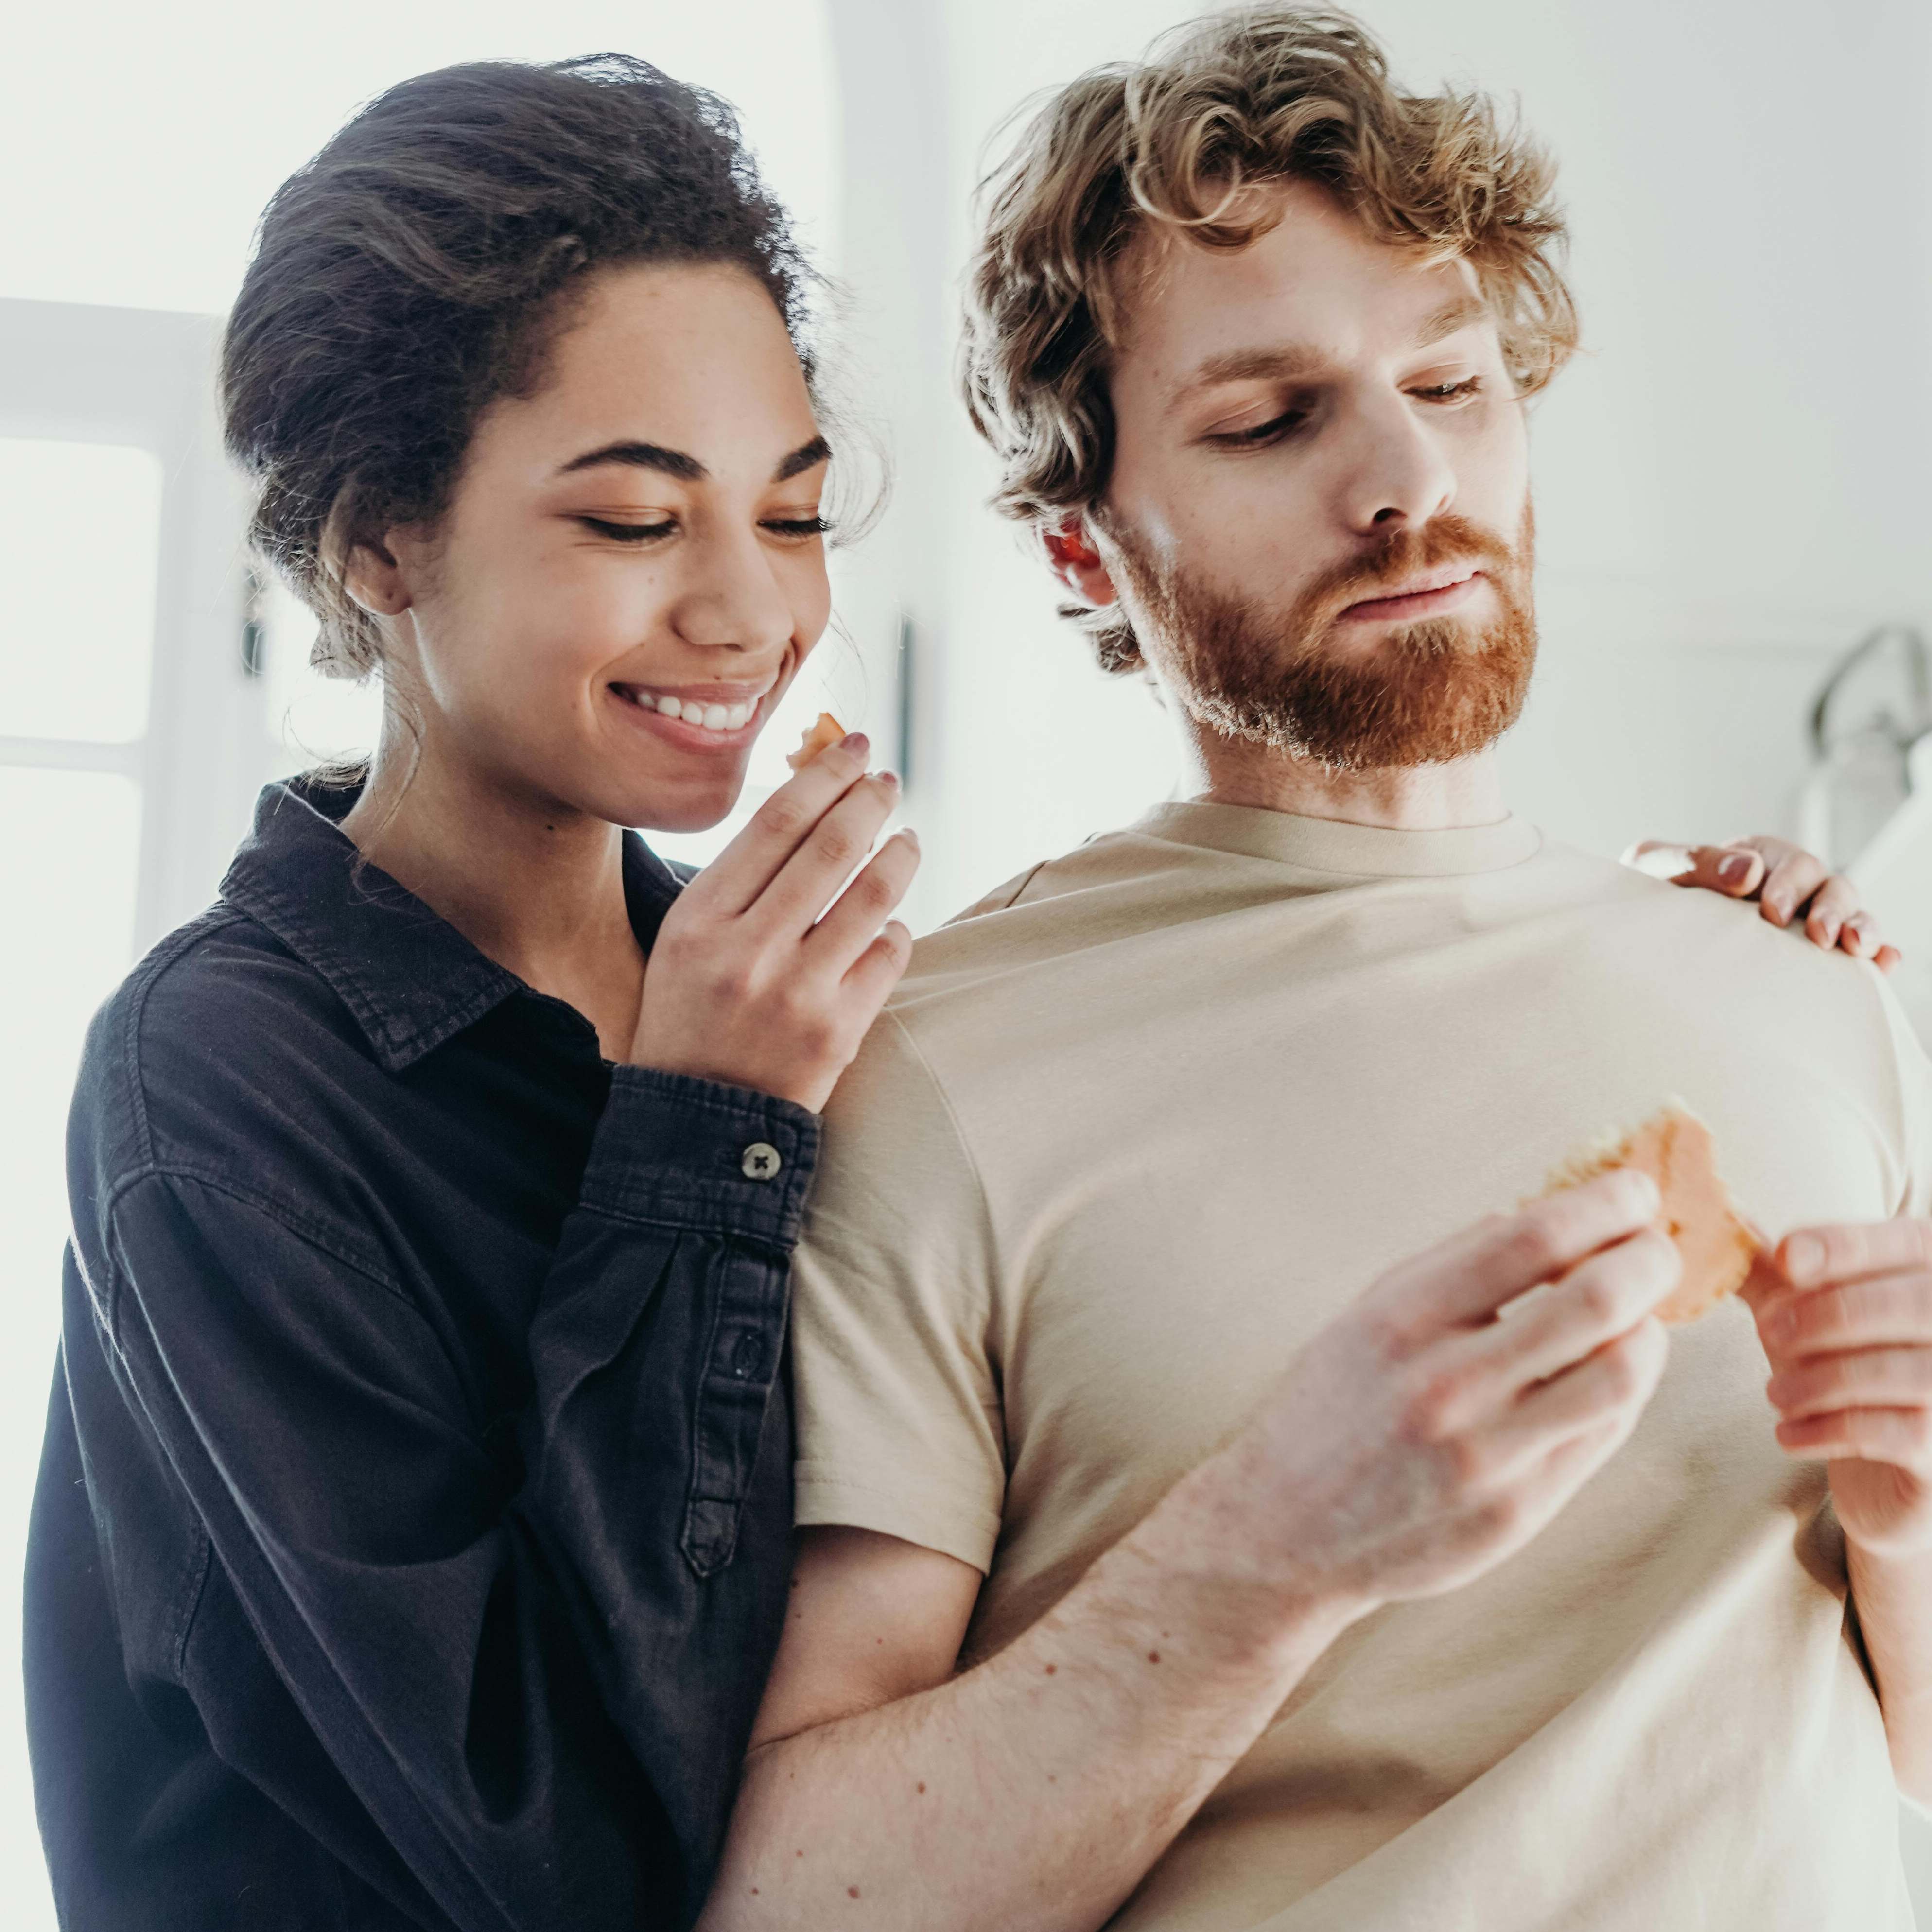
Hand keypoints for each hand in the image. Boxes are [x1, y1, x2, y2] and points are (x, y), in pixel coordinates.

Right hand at [631, 732, 919, 1110]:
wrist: (697, 1123)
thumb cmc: (692, 1018)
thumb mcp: (685, 942)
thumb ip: (737, 882)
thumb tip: (806, 802)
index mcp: (700, 920)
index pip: (776, 822)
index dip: (823, 776)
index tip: (850, 749)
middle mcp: (747, 951)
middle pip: (830, 846)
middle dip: (869, 800)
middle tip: (887, 780)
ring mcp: (796, 993)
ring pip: (871, 894)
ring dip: (899, 854)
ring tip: (906, 838)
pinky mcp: (838, 1032)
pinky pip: (888, 954)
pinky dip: (895, 927)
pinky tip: (889, 919)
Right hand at [1219, 1173, 1678, 1613]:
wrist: (1286, 1530)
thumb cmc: (1329, 1410)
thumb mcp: (1366, 1315)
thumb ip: (1453, 1265)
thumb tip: (1551, 1213)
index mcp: (1400, 1320)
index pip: (1531, 1239)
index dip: (1602, 1206)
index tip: (1632, 1192)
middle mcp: (1444, 1386)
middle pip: (1595, 1302)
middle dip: (1648, 1260)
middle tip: (1655, 1248)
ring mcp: (1486, 1457)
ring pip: (1620, 1375)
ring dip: (1647, 1330)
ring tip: (1637, 1314)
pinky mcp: (1518, 1511)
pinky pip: (1603, 1433)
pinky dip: (1620, 1388)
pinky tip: (1604, 1369)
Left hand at [1623, 835, 1901, 970]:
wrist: (1639, 935)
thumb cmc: (1651, 894)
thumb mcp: (1658, 866)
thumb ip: (1696, 861)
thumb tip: (1746, 871)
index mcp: (1760, 859)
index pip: (1791, 862)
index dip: (1788, 884)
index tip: (1769, 911)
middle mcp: (1792, 887)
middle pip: (1831, 886)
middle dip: (1830, 909)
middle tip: (1817, 935)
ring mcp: (1806, 921)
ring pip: (1852, 916)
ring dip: (1861, 929)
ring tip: (1857, 950)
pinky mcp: (1814, 957)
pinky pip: (1858, 953)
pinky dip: (1877, 957)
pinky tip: (1884, 966)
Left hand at [1745, 1220, 1931, 1557]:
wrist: (1881, 1463)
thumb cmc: (1845, 1368)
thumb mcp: (1806, 1310)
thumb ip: (1774, 1271)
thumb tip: (1720, 1220)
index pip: (1906, 1241)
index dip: (1843, 1246)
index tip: (1785, 1260)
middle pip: (1901, 1305)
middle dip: (1822, 1316)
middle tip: (1768, 1332)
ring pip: (1889, 1371)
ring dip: (1815, 1381)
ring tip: (1776, 1393)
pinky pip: (1884, 1431)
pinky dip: (1824, 1430)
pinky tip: (1789, 1433)